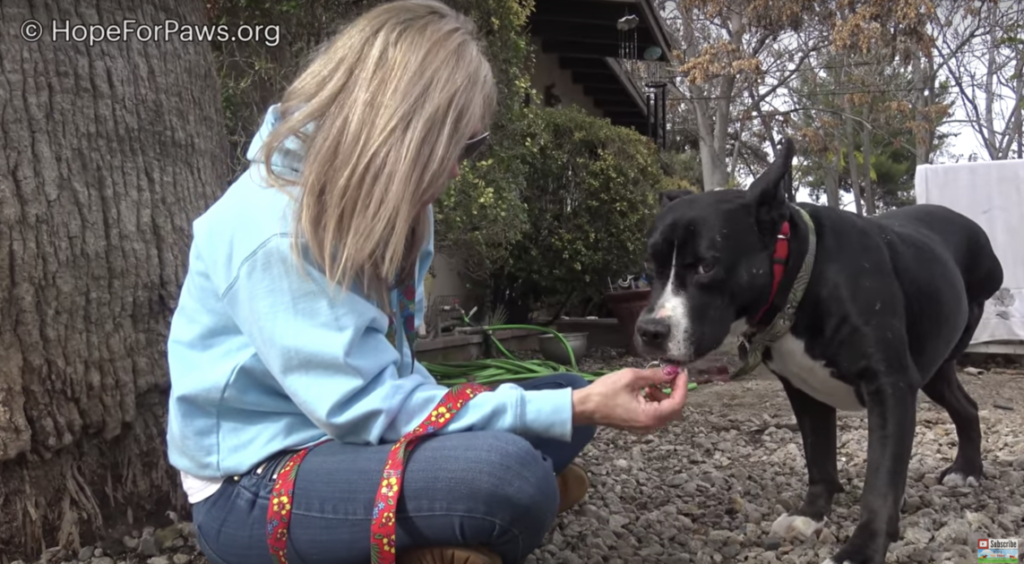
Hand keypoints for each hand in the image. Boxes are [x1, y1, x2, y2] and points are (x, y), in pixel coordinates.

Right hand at [571, 365, 687, 432]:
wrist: (584, 407)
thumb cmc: (603, 394)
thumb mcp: (632, 378)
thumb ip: (655, 375)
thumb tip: (671, 371)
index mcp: (650, 416)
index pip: (677, 402)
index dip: (682, 385)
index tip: (680, 371)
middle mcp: (650, 425)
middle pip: (674, 408)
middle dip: (674, 389)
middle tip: (670, 373)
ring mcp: (644, 426)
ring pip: (665, 410)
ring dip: (664, 393)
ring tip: (653, 380)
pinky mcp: (638, 422)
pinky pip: (655, 412)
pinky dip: (655, 398)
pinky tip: (645, 388)